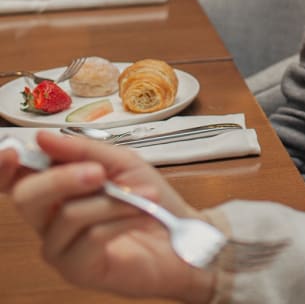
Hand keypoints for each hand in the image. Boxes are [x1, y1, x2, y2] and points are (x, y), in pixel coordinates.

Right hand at [1, 131, 214, 301]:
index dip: (5, 166)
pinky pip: (91, 237)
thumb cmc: (150, 197)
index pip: (15, 179)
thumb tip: (43, 137)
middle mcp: (48, 220)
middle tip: (99, 172)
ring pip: (67, 214)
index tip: (11, 152)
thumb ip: (84, 150)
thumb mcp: (122, 162)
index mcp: (55, 190)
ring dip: (112, 199)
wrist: (182, 234)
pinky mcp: (78, 270)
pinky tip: (142, 213)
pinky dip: (121, 217)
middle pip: (28, 196)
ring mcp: (60, 248)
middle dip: (63, 177)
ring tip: (143, 194)